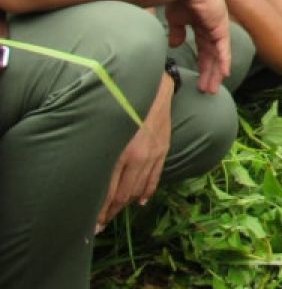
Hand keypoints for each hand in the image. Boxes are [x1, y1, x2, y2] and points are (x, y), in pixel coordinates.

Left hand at [97, 75, 172, 230]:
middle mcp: (139, 157)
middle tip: (97, 226)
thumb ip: (98, 152)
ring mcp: (153, 154)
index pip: (109, 192)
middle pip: (123, 194)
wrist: (152, 86)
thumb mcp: (104, 128)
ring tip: (113, 216)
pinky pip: (155, 177)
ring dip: (125, 205)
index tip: (90, 224)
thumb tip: (86, 176)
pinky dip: (147, 191)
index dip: (99, 211)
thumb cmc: (122, 104)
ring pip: (139, 189)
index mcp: (122, 152)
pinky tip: (140, 201)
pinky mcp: (163, 149)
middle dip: (109, 213)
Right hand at [162, 0, 229, 93]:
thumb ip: (177, 31)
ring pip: (218, 56)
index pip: (204, 50)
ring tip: (212, 89)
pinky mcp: (220, 27)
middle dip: (209, 74)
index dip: (203, 65)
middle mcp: (212, 29)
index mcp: (202, 26)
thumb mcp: (176, 18)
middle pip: (212, 56)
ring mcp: (218, 28)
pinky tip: (225, 74)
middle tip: (207, 91)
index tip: (199, 80)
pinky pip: (223, 48)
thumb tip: (175, 44)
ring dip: (215, 73)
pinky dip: (224, 61)